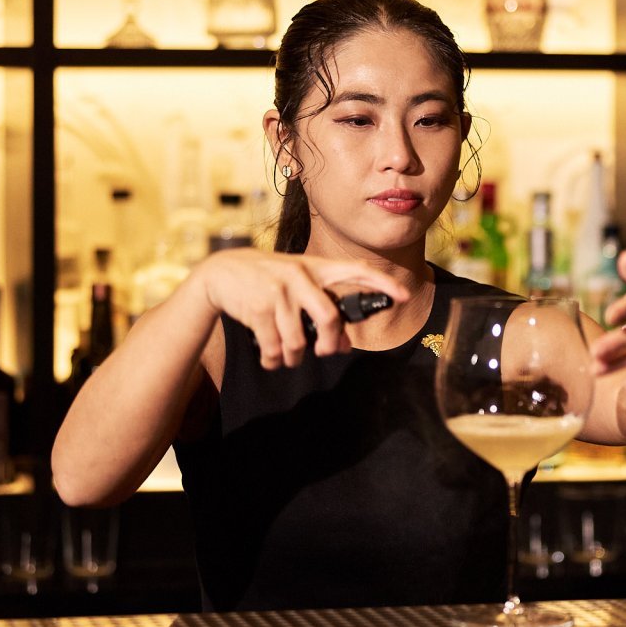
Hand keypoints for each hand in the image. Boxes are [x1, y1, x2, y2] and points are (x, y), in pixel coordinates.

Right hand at [191, 249, 412, 370]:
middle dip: (329, 343)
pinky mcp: (258, 307)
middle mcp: (299, 275)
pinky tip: (270, 356)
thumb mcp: (297, 285)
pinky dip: (273, 359)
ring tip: (287, 356)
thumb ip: (321, 309)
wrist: (222, 273)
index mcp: (315, 267)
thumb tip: (343, 346)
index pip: (356, 270)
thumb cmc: (268, 281)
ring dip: (293, 357)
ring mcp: (278, 291)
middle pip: (329, 318)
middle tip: (325, 352)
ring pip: (298, 340)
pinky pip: (274, 347)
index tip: (403, 296)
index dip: (381, 284)